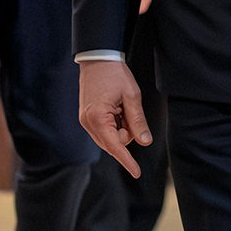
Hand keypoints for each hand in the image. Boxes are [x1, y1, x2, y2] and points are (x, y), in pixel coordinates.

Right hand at [79, 59, 151, 176]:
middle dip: (127, 133)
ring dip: (121, 127)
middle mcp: (88, 122)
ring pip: (110, 138)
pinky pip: (105, 130)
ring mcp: (86, 120)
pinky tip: (117, 108)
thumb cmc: (114, 74)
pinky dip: (115, 124)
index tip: (136, 172)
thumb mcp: (132, 96)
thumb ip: (138, 121)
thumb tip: (145, 142)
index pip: (116, 146)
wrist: (97, 58)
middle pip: (114, 143)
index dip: (127, 160)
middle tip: (129, 110)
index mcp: (98, 118)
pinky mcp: (87, 117)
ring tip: (122, 106)